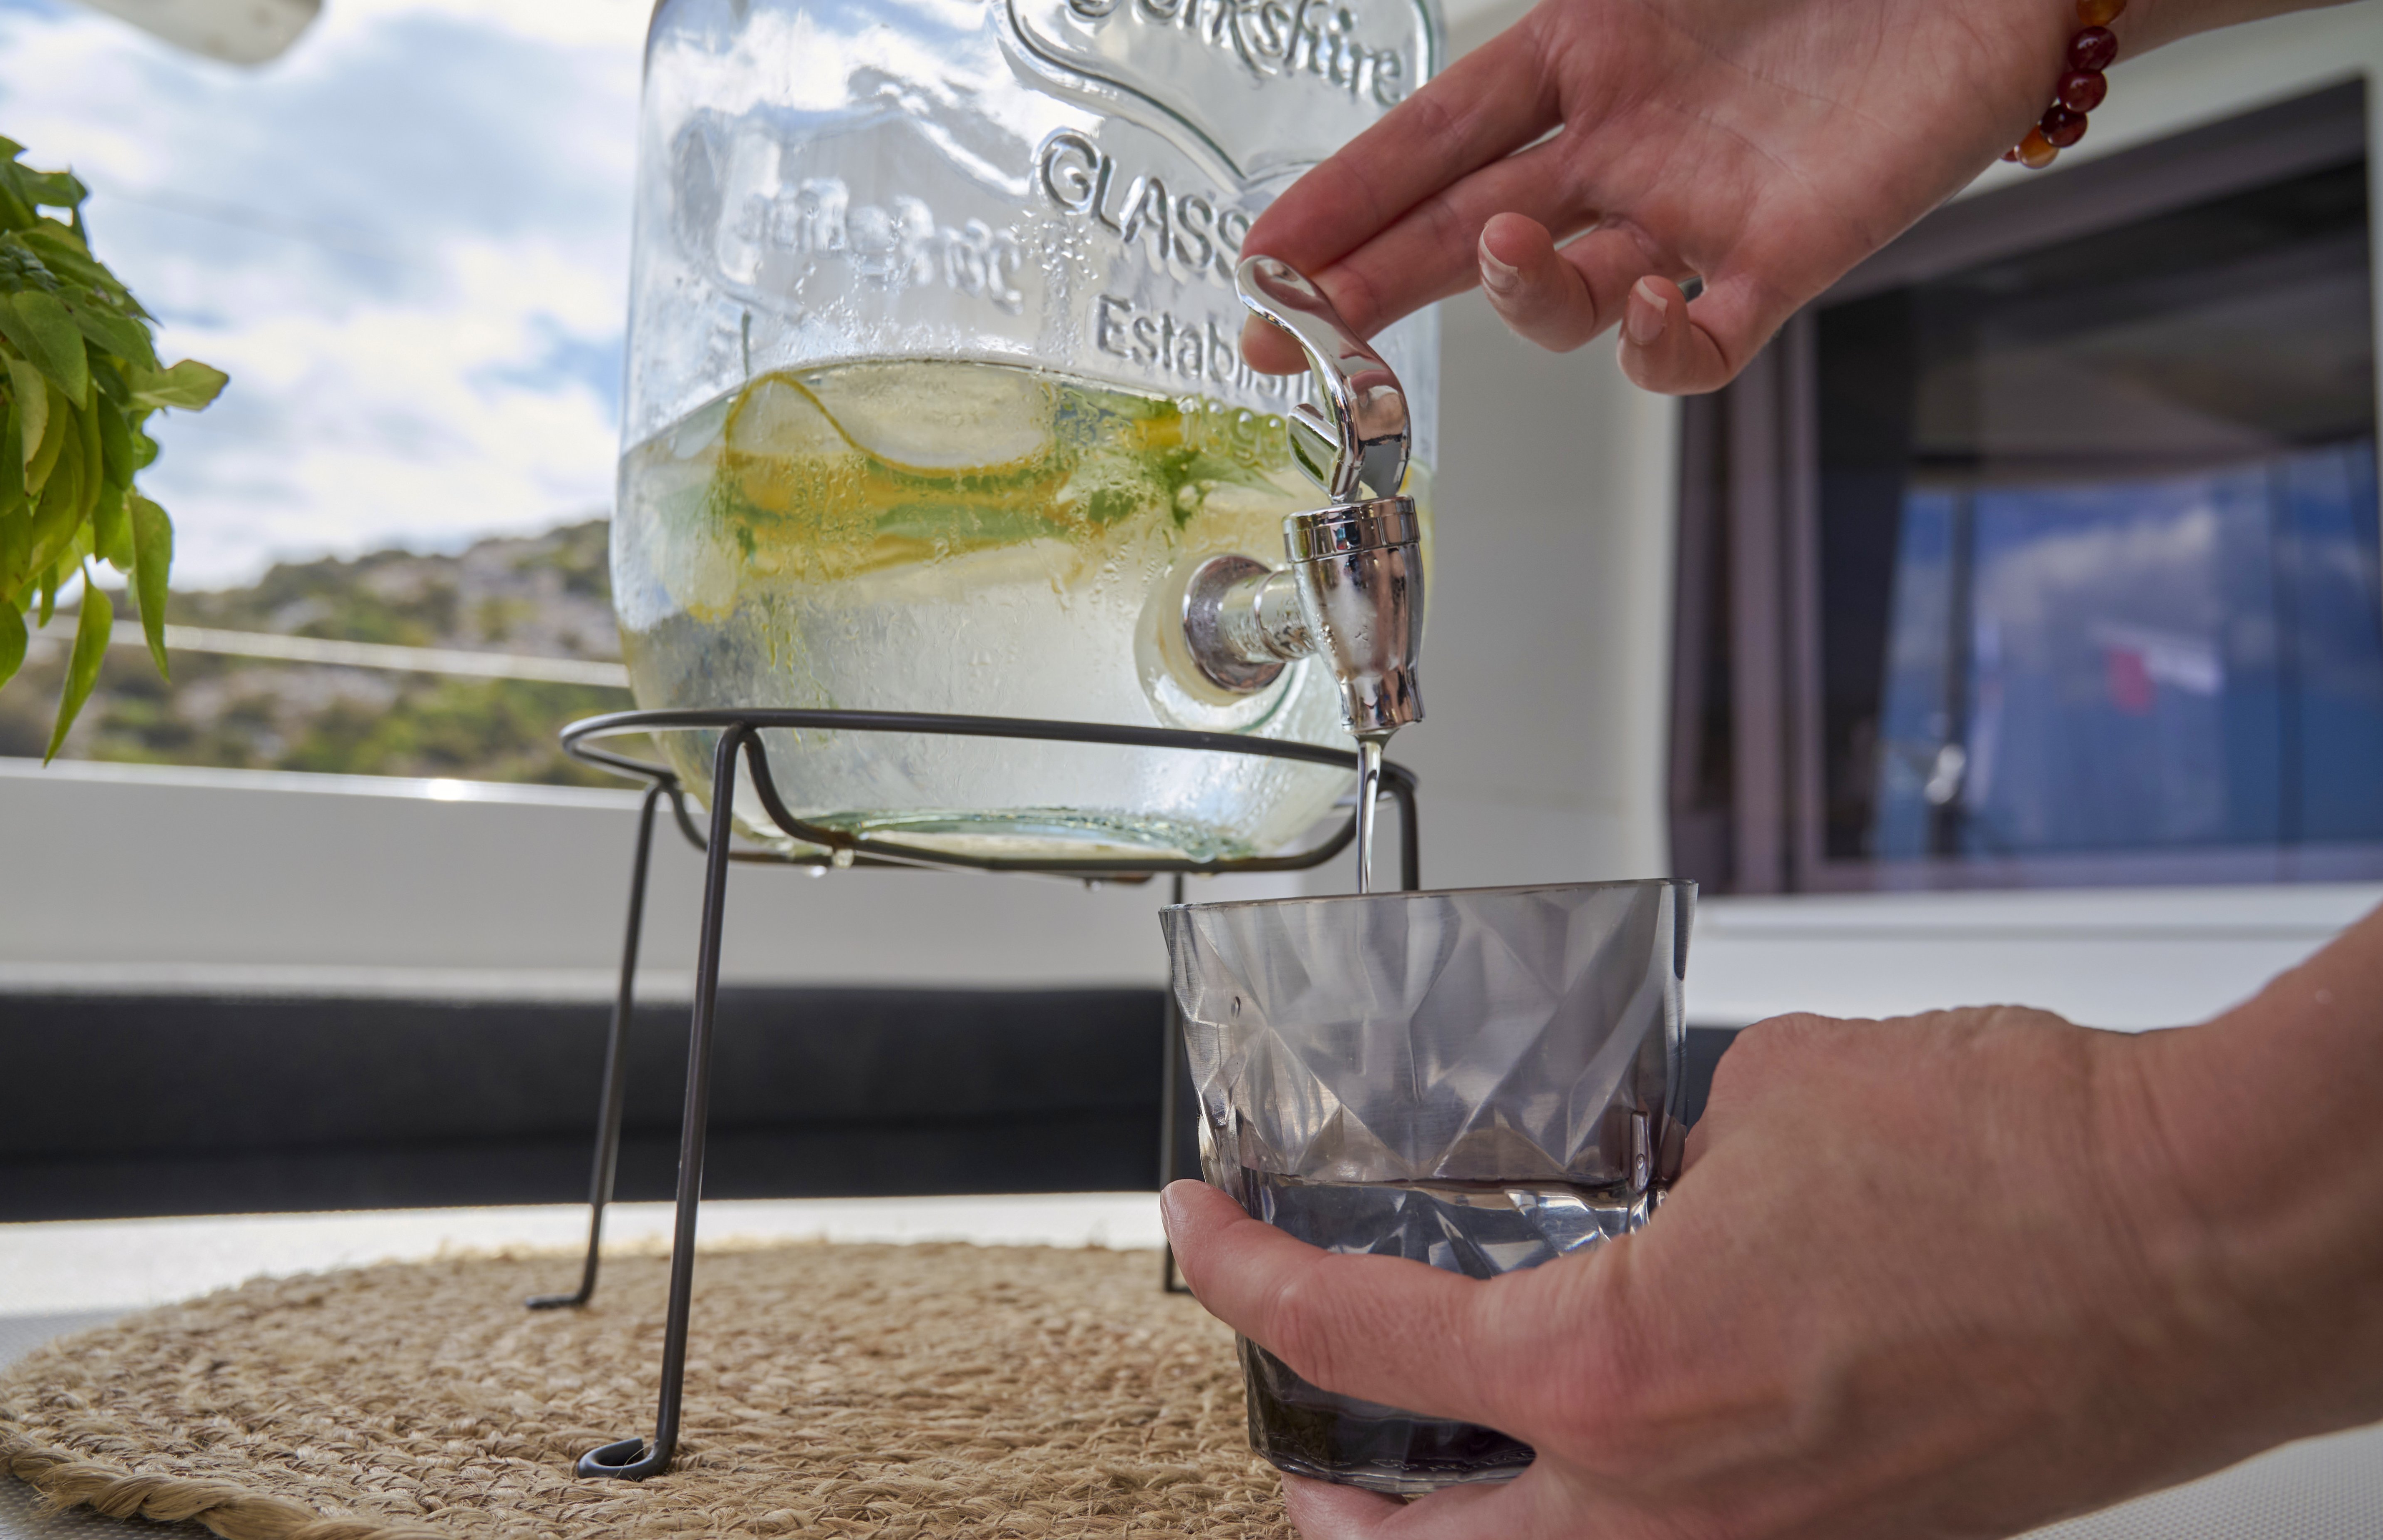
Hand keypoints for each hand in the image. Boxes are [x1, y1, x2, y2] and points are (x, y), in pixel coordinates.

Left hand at [1164, 998, 2382, 1538]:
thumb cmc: (2019, 1163)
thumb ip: (1679, 1159)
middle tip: (1289, 1454)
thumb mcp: (1774, 1101)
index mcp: (1623, 1376)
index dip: (1253, 1275)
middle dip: (1337, 1508)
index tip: (1201, 1229)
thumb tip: (1670, 1180)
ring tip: (1428, 1479)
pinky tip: (1623, 1445)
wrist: (2203, 1236)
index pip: (1364, 1341)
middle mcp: (1679, 1503)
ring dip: (1477, 1531)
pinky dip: (1619, 1513)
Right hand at [1237, 0, 2316, 391]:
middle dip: (1367, 288)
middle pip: (1461, 237)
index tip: (1266, 254)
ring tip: (1515, 247)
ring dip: (1521, 294)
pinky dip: (1660, 345)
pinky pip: (1698, 346)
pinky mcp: (1784, 261)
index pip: (1431, 143)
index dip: (1342, 201)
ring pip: (1567, 300)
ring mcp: (1695, 215)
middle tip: (1293, 329)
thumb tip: (1483, 17)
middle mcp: (1621, 151)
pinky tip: (1649, 304)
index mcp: (1583, 55)